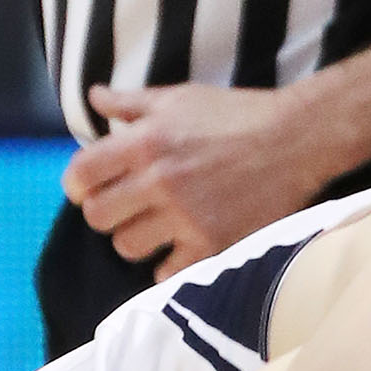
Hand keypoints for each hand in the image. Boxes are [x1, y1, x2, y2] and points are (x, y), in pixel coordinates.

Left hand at [61, 84, 341, 274]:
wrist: (294, 140)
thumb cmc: (235, 115)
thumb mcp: (178, 98)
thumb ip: (130, 102)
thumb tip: (95, 98)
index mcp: (144, 142)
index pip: (82, 173)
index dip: (76, 185)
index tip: (86, 188)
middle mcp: (160, 181)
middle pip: (99, 217)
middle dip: (104, 213)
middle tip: (122, 210)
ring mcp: (187, 217)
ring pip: (128, 246)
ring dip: (134, 239)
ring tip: (151, 230)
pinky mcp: (214, 243)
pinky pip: (167, 272)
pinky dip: (165, 266)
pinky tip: (176, 252)